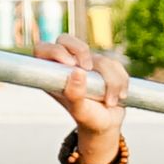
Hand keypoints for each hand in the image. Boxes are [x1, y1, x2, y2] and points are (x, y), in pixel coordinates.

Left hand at [59, 47, 128, 163]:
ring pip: (99, 57)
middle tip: (88, 68)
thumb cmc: (89, 119)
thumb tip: (77, 72)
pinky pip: (115, 64)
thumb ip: (75, 95)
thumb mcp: (80, 112)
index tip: (70, 64)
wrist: (108, 124)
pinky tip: (120, 95)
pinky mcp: (104, 66)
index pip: (43, 49)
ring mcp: (86, 64)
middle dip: (80, 51)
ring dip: (110, 80)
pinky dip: (121, 80)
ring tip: (110, 101)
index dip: (55, 51)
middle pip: (65, 39)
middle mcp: (68, 66)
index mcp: (53, 75)